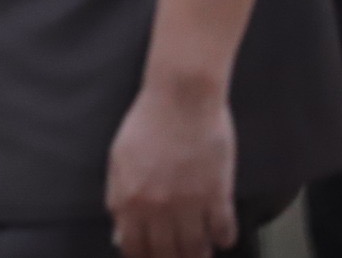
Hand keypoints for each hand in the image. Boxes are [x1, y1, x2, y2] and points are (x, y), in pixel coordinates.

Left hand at [107, 78, 237, 257]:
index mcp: (130, 199)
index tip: (150, 256)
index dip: (142, 256)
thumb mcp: (119, 159)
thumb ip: (117, 197)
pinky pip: (224, 233)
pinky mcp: (218, 195)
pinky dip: (223, 239)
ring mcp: (190, 204)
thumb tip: (120, 232)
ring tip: (201, 252)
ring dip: (198, 254)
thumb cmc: (147, 123)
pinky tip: (220, 235)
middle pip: (166, 254)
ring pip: (196, 250)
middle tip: (177, 255)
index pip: (134, 247)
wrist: (181, 98)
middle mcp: (158, 208)